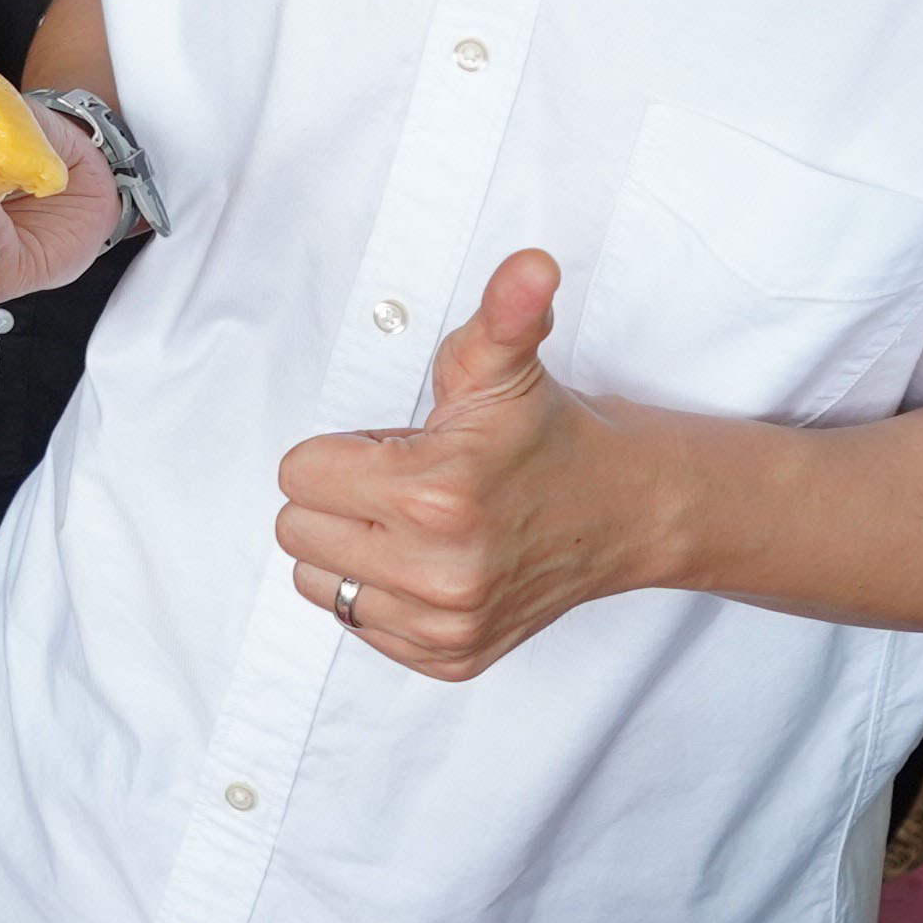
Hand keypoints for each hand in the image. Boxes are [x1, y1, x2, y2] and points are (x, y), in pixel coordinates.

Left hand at [269, 252, 648, 682]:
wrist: (624, 512)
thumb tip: (529, 266)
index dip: (341, 451)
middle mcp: (438, 572)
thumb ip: (503, 312)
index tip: (395, 448)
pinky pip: (359, 625)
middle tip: (405, 485)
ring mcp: (445, 623)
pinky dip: (382, 594)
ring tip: (416, 525)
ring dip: (352, 551)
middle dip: (340, 500)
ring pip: (319, 585)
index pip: (299, 476)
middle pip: (298, 533)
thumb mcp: (509, 365)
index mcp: (435, 495)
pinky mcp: (449, 656)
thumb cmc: (547, 437)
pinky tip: (431, 561)